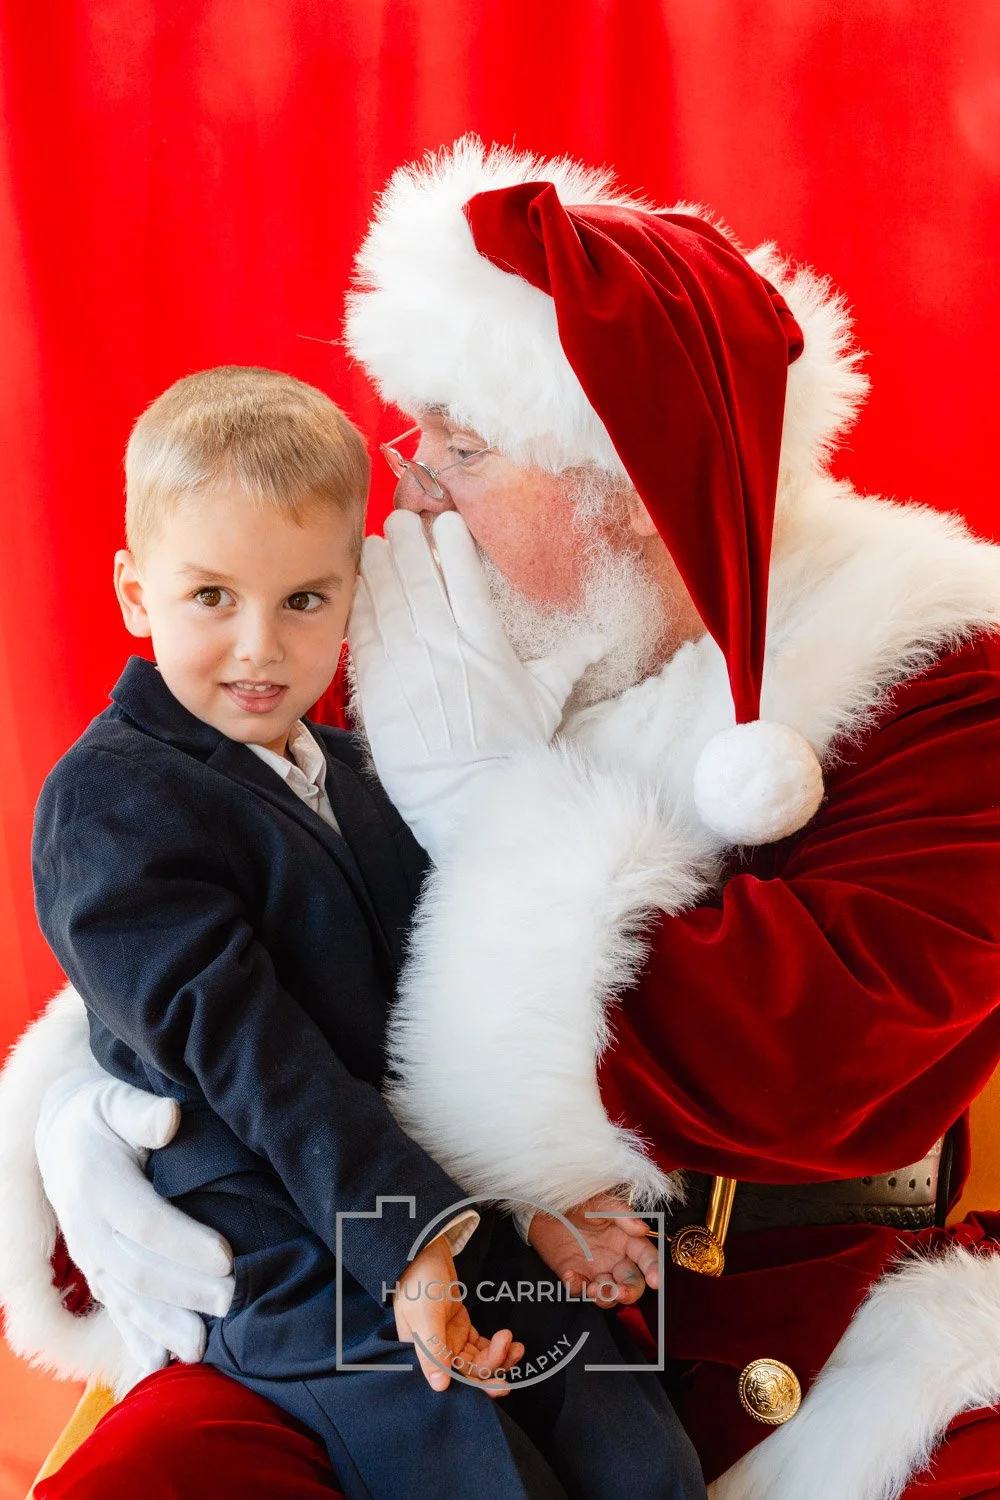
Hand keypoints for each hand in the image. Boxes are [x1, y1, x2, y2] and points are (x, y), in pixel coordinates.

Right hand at [36, 1065, 234, 1378]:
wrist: (60, 1134)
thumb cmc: (103, 1112)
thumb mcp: (117, 1099)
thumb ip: (141, 1111)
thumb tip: (169, 1120)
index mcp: (96, 1182)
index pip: (144, 1221)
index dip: (183, 1243)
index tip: (227, 1257)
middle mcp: (87, 1226)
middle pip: (138, 1269)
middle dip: (185, 1291)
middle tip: (231, 1302)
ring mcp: (89, 1255)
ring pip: (126, 1299)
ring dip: (165, 1325)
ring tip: (202, 1347)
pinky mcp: (94, 1271)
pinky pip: (114, 1310)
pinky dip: (138, 1339)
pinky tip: (162, 1363)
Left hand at [349, 510, 603, 857]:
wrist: (468, 797)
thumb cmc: (511, 750)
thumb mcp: (545, 700)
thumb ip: (567, 661)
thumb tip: (602, 640)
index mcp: (484, 640)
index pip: (464, 574)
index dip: (452, 542)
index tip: (445, 523)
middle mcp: (443, 642)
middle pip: (419, 575)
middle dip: (408, 541)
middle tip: (400, 521)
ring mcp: (406, 661)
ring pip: (387, 596)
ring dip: (379, 565)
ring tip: (376, 546)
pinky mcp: (378, 685)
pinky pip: (364, 634)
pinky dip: (361, 606)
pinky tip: (360, 590)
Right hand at [393, 1233, 523, 1396]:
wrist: (426, 1249)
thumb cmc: (419, 1280)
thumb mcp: (424, 1315)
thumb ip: (433, 1350)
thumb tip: (439, 1387)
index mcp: (422, 1355)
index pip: (453, 1379)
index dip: (477, 1386)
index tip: (501, 1384)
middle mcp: (437, 1352)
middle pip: (469, 1372)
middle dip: (493, 1369)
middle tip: (514, 1360)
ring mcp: (450, 1340)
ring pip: (478, 1360)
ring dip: (499, 1356)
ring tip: (517, 1346)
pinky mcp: (461, 1328)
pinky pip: (481, 1346)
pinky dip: (497, 1346)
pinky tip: (510, 1340)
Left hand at [527, 1192, 659, 1307]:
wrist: (544, 1207)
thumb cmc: (577, 1201)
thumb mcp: (600, 1202)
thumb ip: (622, 1214)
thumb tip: (643, 1229)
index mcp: (627, 1240)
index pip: (647, 1258)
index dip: (654, 1269)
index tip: (656, 1281)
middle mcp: (616, 1259)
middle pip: (633, 1283)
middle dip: (630, 1292)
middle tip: (619, 1292)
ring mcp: (596, 1271)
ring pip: (610, 1295)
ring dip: (606, 1297)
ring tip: (593, 1289)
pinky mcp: (576, 1277)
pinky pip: (580, 1291)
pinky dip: (577, 1288)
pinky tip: (569, 1275)